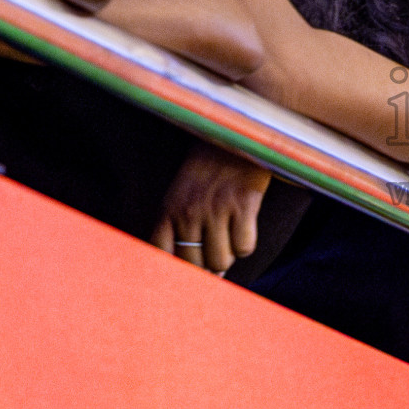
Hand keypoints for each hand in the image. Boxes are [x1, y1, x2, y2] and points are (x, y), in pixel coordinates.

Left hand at [153, 143, 266, 273]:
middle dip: (207, 265)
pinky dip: (246, 243)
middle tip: (216, 250)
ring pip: (221, 261)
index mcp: (169, 210)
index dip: (175, 272)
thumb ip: (178, 229)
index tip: (185, 275)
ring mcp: (217, 209)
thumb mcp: (180, 194)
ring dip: (228, 254)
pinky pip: (244, 247)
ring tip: (230, 235)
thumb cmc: (207, 169)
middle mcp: (189, 212)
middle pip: (196, 266)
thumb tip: (198, 271)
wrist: (235, 134)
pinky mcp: (244, 204)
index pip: (162, 257)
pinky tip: (244, 226)